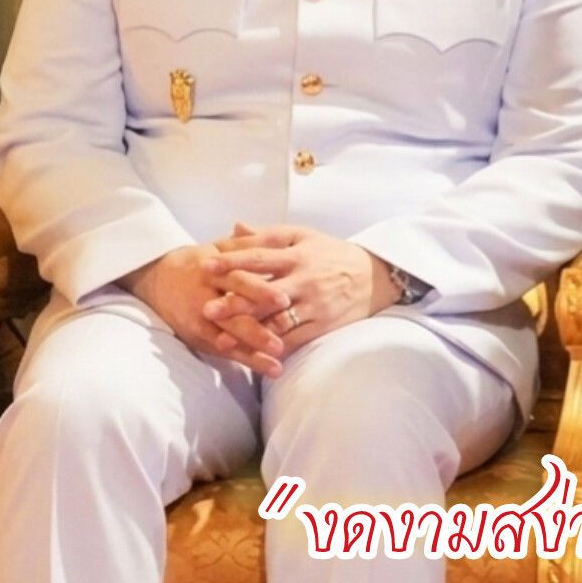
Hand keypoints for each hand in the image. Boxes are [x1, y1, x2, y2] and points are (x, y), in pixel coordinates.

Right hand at [121, 244, 286, 375]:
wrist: (157, 277)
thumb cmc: (201, 262)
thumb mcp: (220, 249)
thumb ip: (247, 245)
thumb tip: (281, 240)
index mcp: (214, 270)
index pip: (239, 281)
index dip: (260, 291)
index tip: (284, 301)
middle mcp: (204, 296)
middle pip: (232, 315)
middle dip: (256, 332)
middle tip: (280, 345)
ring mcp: (198, 319)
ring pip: (227, 337)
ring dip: (252, 353)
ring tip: (276, 368)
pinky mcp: (196, 335)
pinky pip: (220, 349)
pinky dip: (240, 358)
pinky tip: (261, 368)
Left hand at [198, 222, 395, 357]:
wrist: (376, 276)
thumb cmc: (333, 254)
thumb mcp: (304, 236)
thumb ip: (269, 234)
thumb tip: (235, 227)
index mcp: (297, 254)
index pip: (260, 257)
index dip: (232, 261)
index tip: (205, 266)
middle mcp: (305, 279)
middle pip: (265, 292)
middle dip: (235, 303)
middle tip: (207, 310)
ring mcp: (314, 305)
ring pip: (278, 320)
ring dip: (250, 331)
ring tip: (223, 340)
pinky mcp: (323, 325)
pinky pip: (296, 339)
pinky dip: (274, 348)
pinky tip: (254, 355)